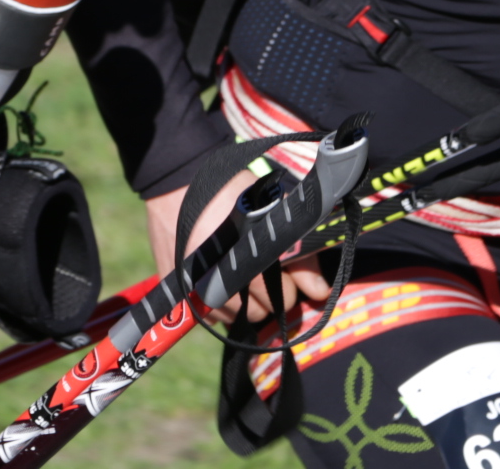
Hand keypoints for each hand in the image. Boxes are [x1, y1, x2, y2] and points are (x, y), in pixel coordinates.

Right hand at [144, 179, 334, 327]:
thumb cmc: (232, 192)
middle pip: (260, 311)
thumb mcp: (273, 215)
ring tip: (240, 270)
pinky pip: (209, 315)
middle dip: (267, 293)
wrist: (178, 182)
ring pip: (234, 317)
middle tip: (262, 267)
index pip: (283, 298)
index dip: (290, 281)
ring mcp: (197, 293)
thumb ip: (301, 256)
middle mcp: (221, 287)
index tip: (285, 266)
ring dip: (241, 300)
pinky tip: (220, 277)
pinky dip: (218, 303)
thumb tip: (321, 293)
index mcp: (248, 267)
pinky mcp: (180, 293)